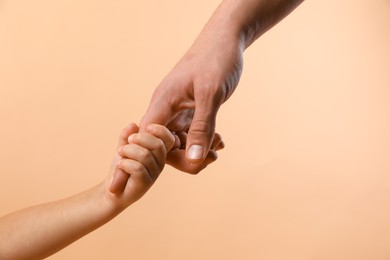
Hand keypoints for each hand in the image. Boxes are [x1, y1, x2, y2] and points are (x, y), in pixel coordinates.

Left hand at [106, 123, 174, 208]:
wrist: (113, 189)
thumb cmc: (121, 167)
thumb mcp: (124, 146)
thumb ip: (127, 135)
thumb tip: (133, 125)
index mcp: (158, 152)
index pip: (168, 139)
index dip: (160, 130)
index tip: (146, 127)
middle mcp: (160, 162)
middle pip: (158, 145)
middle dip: (140, 139)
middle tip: (128, 141)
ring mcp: (154, 173)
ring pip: (145, 155)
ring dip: (128, 151)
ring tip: (120, 154)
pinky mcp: (145, 183)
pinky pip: (137, 167)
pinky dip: (125, 163)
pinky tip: (120, 165)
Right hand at [140, 25, 242, 173]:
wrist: (225, 41)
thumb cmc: (216, 60)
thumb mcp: (211, 95)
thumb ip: (202, 128)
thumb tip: (194, 160)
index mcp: (162, 103)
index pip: (147, 140)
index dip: (160, 156)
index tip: (190, 160)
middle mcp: (165, 110)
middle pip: (162, 147)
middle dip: (185, 158)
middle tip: (211, 156)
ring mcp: (176, 112)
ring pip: (177, 144)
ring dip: (197, 151)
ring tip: (218, 144)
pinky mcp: (188, 112)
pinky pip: (189, 135)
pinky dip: (203, 141)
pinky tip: (219, 140)